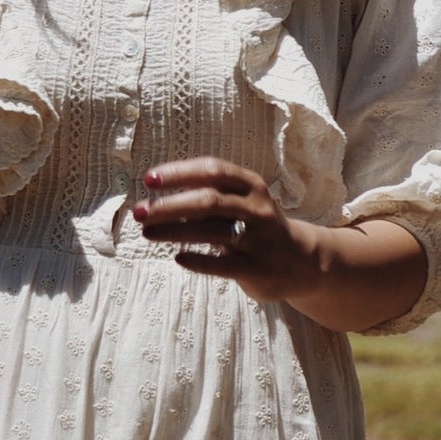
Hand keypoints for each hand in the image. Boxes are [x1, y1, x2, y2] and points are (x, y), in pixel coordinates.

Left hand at [133, 158, 312, 296]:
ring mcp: (258, 240)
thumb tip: (158, 193)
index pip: (211, 170)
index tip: (149, 180)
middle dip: (169, 206)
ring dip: (174, 232)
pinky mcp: (257, 269)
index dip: (178, 173)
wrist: (301, 261)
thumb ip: (211, 192)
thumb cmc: (257, 225)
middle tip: (139, 212)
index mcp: (251, 185)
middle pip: (207, 202)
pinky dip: (197, 261)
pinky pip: (221, 266)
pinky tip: (177, 257)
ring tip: (147, 233)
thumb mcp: (243, 199)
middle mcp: (257, 209)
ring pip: (210, 233)